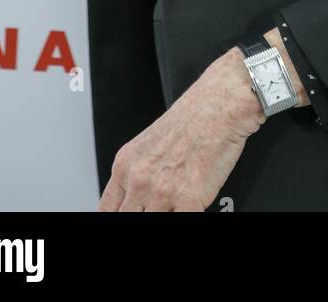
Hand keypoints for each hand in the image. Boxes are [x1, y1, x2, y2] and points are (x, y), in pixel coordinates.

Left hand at [97, 48, 264, 210]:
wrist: (221, 103)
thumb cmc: (194, 116)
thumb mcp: (151, 142)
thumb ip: (140, 171)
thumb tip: (138, 198)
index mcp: (126, 165)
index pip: (106, 210)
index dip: (117, 216)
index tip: (128, 213)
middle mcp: (139, 180)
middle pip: (126, 219)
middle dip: (143, 215)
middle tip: (159, 207)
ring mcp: (161, 192)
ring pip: (151, 223)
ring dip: (166, 214)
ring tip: (177, 204)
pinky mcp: (188, 199)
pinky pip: (181, 222)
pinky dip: (188, 216)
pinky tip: (192, 206)